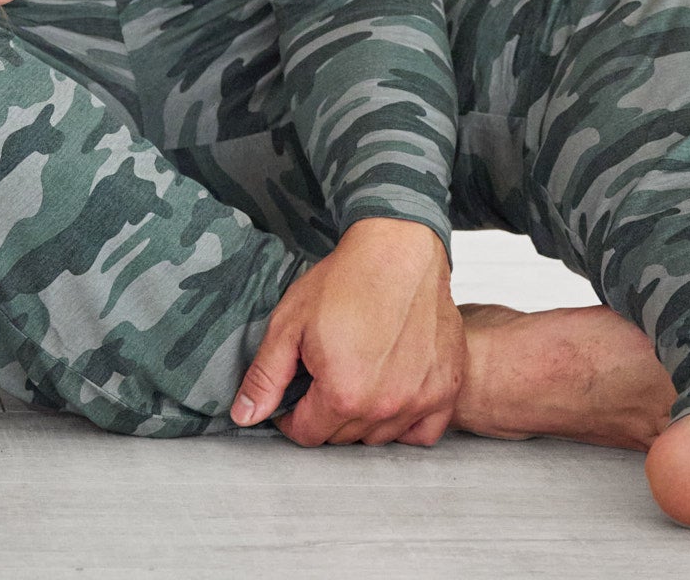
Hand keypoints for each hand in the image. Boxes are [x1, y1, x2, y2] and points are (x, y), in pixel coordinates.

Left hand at [230, 217, 463, 446]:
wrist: (397, 253)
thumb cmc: (345, 282)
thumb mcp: (289, 324)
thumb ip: (266, 376)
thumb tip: (244, 416)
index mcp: (343, 395)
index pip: (306, 434)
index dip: (290, 416)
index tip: (292, 394)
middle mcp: (386, 407)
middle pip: (342, 437)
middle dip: (323, 414)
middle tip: (321, 376)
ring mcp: (421, 401)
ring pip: (379, 436)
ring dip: (361, 418)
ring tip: (353, 377)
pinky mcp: (445, 390)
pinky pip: (422, 433)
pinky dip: (404, 423)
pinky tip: (389, 394)